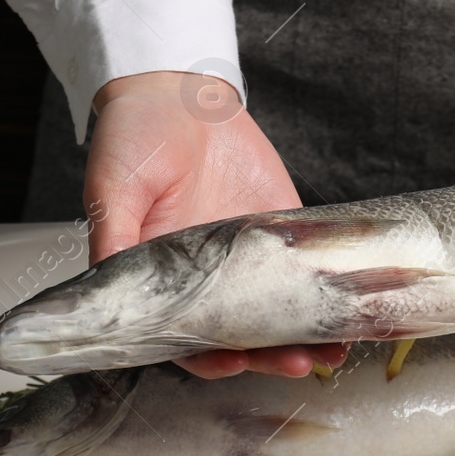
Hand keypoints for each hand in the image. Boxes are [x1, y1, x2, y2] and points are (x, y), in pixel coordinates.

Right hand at [85, 70, 348, 378]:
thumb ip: (113, 238)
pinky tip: (351, 305)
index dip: (207, 358)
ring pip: (278, 310)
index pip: (184, 336)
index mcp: (162, 278)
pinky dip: (328, 289)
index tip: (231, 364)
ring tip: (332, 349)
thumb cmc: (131, 139)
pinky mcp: (280, 228)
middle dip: (268, 355)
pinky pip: (307, 267)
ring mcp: (248, 257)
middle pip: (240, 334)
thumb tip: (104, 285)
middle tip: (295, 363)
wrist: (176, 91)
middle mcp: (207, 277)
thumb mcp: (112, 188)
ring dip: (304, 334)